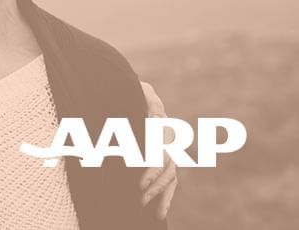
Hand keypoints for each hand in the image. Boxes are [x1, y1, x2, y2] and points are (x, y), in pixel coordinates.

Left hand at [138, 80, 176, 218]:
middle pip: (168, 165)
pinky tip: (160, 212)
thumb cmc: (128, 89)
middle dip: (154, 182)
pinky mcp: (164, 158)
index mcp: (161, 121)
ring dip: (160, 192)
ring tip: (146, 206)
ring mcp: (168, 148)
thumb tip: (153, 116)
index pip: (162, 150)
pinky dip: (166, 197)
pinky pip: (171, 180)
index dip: (153, 167)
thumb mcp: (136, 90)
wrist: (129, 89)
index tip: (140, 182)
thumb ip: (145, 99)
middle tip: (139, 194)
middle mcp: (169, 137)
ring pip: (171, 175)